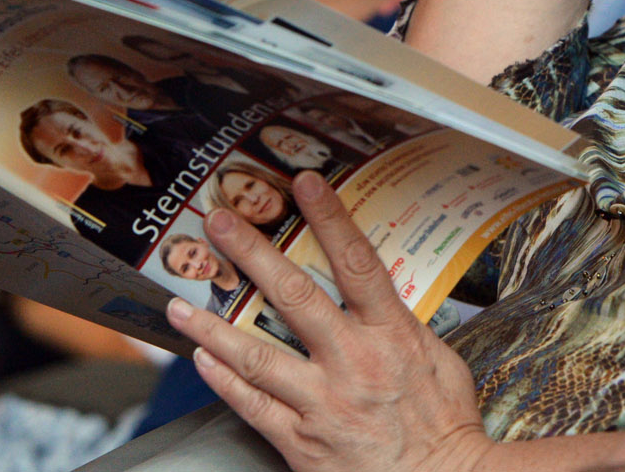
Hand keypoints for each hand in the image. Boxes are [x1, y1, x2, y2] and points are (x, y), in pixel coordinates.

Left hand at [166, 172, 490, 471]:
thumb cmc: (444, 424)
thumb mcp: (440, 359)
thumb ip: (403, 325)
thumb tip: (381, 294)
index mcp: (392, 334)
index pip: (358, 263)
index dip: (330, 218)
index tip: (306, 184)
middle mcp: (354, 361)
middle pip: (295, 296)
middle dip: (253, 253)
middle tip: (218, 222)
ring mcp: (323, 402)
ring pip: (257, 353)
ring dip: (213, 323)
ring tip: (180, 301)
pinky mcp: (301, 441)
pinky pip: (252, 405)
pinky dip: (223, 379)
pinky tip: (201, 357)